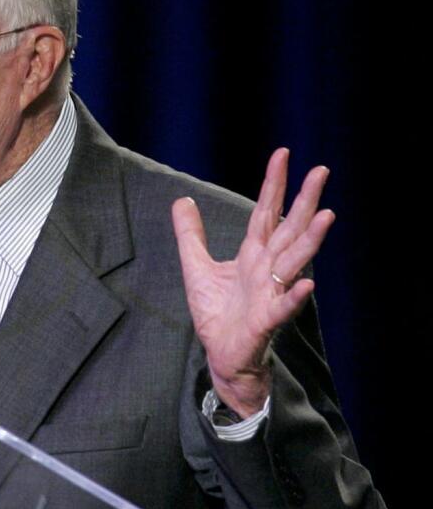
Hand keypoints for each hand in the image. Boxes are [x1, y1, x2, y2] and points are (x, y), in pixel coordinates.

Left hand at [172, 148, 334, 417]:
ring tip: (327, 214)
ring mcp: (270, 292)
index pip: (266, 211)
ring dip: (311, 239)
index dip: (274, 184)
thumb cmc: (217, 312)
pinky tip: (307, 283)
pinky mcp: (266, 320)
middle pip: (289, 228)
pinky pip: (283, 305)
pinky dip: (294, 295)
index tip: (283, 154)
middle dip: (305, 200)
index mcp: (253, 254)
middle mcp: (267, 268)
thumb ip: (190, 234)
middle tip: (322, 170)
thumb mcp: (195, 267)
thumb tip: (182, 200)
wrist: (221, 353)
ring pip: (294, 260)